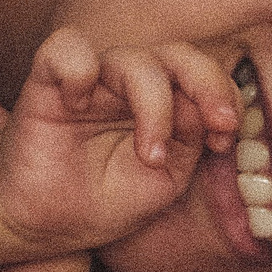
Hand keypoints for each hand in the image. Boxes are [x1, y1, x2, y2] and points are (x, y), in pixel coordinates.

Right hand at [0, 28, 238, 251]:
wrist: (51, 225)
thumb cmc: (107, 199)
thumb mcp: (166, 177)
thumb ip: (189, 139)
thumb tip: (207, 108)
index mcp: (163, 100)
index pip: (201, 75)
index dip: (222, 97)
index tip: (223, 141)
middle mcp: (129, 84)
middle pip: (175, 54)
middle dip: (206, 84)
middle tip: (218, 123)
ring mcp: (92, 82)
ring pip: (131, 58)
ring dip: (153, 103)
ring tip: (150, 155)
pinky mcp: (49, 83)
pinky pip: (66, 47)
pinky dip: (79, 68)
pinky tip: (79, 104)